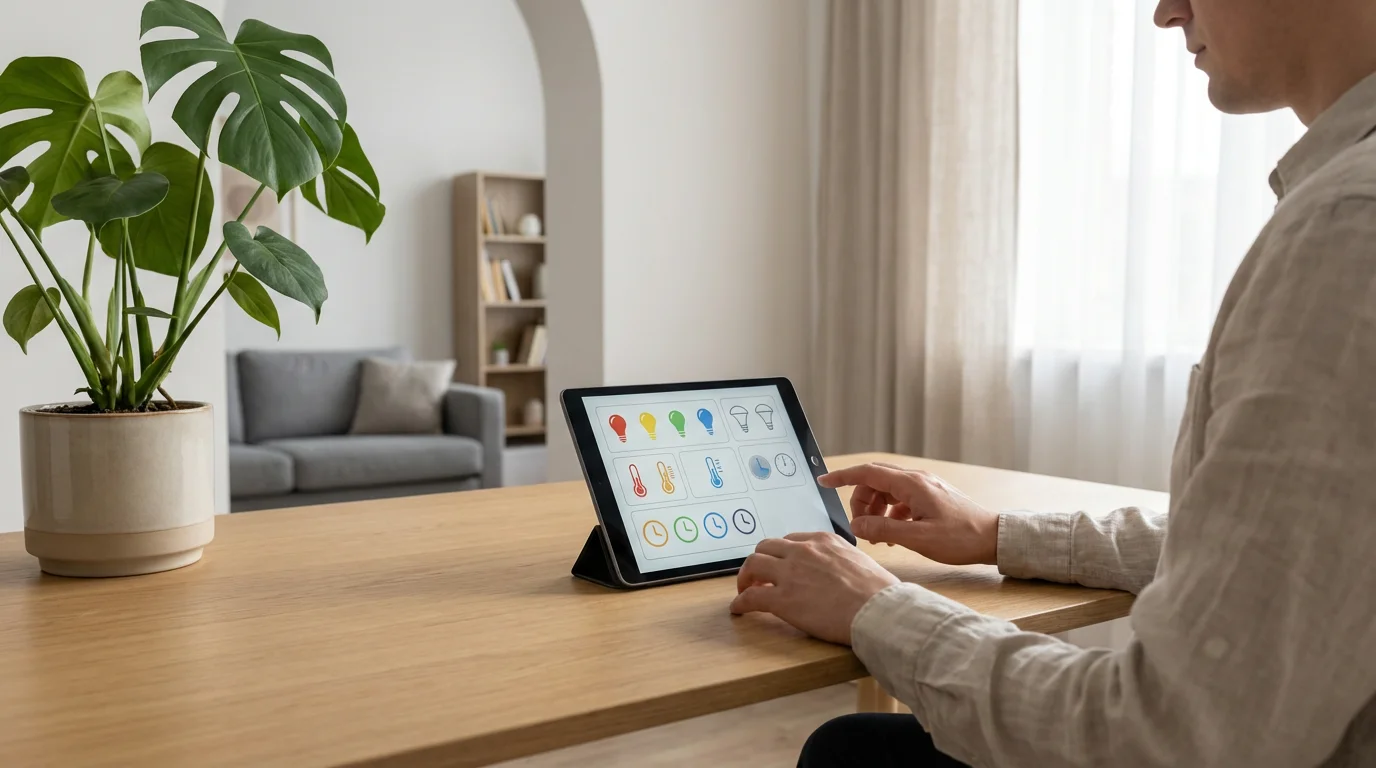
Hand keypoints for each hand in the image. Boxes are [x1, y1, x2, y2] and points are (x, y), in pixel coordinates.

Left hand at [729, 531, 898, 644]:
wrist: (878, 609)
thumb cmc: (878, 592)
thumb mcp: (859, 561)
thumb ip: (840, 561)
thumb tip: (838, 573)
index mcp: (822, 540)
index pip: (791, 540)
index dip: (781, 554)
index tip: (779, 565)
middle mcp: (803, 551)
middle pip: (766, 547)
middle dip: (759, 561)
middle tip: (758, 576)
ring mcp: (790, 573)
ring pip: (753, 564)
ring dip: (745, 577)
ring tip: (744, 589)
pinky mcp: (782, 599)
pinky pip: (751, 596)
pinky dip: (741, 602)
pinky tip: (739, 610)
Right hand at [820, 463, 999, 565]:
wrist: (993, 538)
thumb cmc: (961, 538)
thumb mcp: (918, 538)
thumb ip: (883, 529)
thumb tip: (857, 526)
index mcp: (912, 485)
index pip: (868, 472)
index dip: (843, 476)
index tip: (825, 481)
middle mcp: (917, 480)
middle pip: (875, 482)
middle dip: (861, 502)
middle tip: (861, 528)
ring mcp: (924, 487)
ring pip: (886, 492)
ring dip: (875, 510)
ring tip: (878, 536)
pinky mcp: (930, 497)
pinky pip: (900, 500)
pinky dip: (890, 514)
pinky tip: (893, 533)